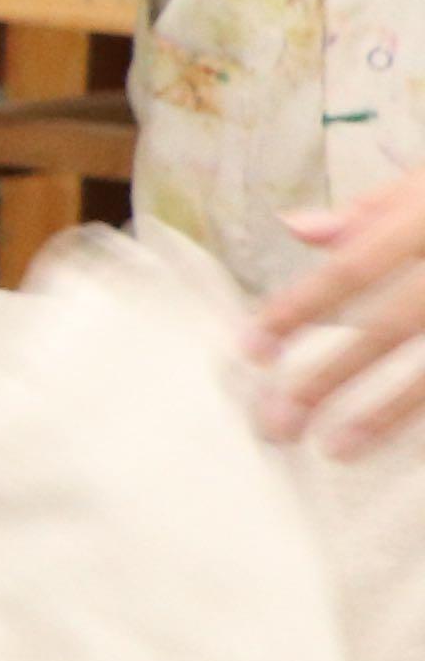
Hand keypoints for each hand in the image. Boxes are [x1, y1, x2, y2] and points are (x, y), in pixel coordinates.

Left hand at [256, 177, 424, 452]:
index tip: (252, 348)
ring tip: (338, 449)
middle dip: (331, 375)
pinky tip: (417, 447)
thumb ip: (374, 210)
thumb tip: (296, 228)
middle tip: (277, 420)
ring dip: (388, 413)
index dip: (300, 308)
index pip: (354, 267)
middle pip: (393, 324)